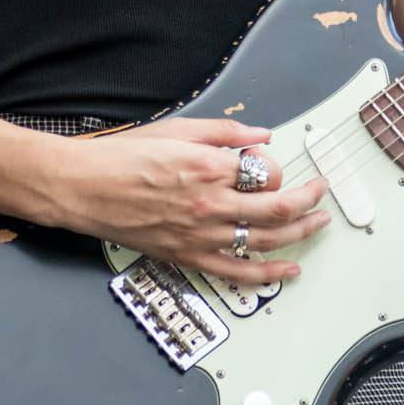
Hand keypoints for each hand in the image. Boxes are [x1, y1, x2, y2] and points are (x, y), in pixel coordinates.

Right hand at [48, 115, 330, 283]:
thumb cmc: (123, 156)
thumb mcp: (179, 129)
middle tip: (321, 192)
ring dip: (299, 234)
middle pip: (278, 208)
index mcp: (209, 167)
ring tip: (318, 225)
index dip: (275, 165)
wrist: (82, 187)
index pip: (266, 171)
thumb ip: (226, 132)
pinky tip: (289, 272)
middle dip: (308, 200)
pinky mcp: (188, 256)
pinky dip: (268, 275)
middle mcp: (210, 204)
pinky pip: (237, 272)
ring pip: (266, 241)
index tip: (269, 161)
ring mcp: (200, 235)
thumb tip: (262, 135)